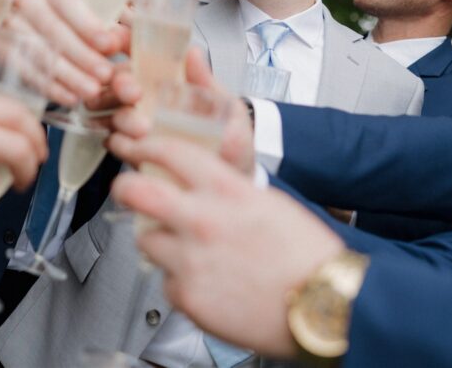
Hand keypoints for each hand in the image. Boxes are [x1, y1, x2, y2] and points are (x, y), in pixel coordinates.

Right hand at [10, 0, 129, 105]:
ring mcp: (10, 28)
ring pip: (40, 53)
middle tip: (106, 75)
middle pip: (53, 29)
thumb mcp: (92, 19)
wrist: (34, 32)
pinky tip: (72, 98)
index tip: (111, 45)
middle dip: (82, 54)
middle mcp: (27, 4)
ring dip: (68, 75)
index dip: (89, 24)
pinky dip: (50, 87)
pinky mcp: (2, 52)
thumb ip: (108, 28)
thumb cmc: (74, 26)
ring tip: (93, 91)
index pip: (67, 1)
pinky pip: (25, 72)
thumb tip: (123, 40)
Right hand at [107, 48, 255, 174]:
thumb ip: (207, 84)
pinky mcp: (135, 153)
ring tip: (144, 129)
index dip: (125, 43)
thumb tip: (192, 52)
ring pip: (114, 111)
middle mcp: (151, 101)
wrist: (234, 188)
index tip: (122, 43)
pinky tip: (128, 144)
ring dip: (123, 117)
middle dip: (121, 83)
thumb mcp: (229, 110)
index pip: (141, 54)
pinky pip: (113, 141)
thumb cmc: (234, 146)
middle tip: (134, 94)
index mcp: (173, 82)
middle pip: (119, 80)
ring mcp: (140, 126)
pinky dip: (116, 140)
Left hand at [111, 138, 344, 356]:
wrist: (327, 305)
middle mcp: (202, 221)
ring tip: (182, 248)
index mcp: (226, 190)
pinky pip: (168, 282)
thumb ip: (226, 190)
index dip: (145, 146)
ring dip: (158, 241)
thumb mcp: (267, 202)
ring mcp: (191, 260)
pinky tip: (206, 282)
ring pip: (146, 240)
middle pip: (136, 191)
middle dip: (124, 186)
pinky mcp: (189, 297)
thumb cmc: (307, 255)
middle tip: (126, 188)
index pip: (168, 151)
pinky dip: (181, 281)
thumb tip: (199, 185)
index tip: (137, 148)